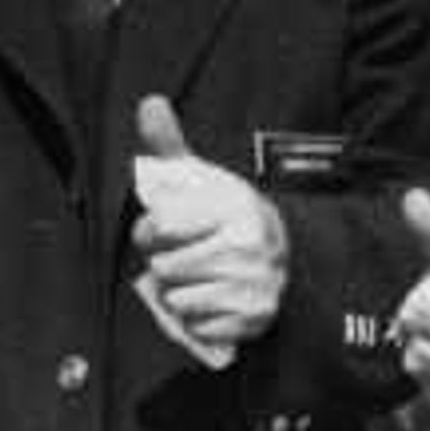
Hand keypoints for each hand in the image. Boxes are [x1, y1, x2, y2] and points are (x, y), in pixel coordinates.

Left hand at [126, 92, 289, 365]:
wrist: (279, 255)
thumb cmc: (225, 217)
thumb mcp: (200, 179)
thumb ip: (169, 145)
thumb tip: (149, 102)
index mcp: (234, 205)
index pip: (159, 226)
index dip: (152, 230)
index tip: (165, 227)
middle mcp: (249, 243)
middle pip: (164, 268)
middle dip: (166, 264)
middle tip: (185, 255)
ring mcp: (255, 283)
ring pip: (177, 300)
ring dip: (180, 293)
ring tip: (200, 277)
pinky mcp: (253, 318)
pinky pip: (197, 328)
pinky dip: (198, 320)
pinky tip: (213, 299)